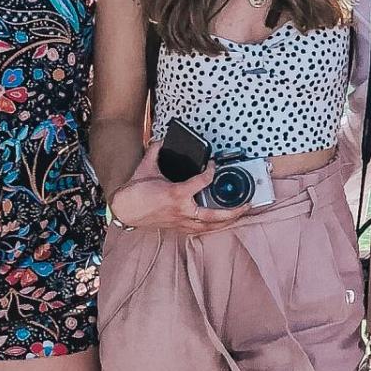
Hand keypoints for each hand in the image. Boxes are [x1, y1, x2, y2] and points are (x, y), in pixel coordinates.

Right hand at [109, 144, 233, 234]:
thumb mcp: (146, 166)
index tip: (214, 165)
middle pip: (214, 215)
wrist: (124, 209)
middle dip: (233, 211)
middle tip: (247, 204)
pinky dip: (212, 226)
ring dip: (226, 221)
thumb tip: (163, 140)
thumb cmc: (135, 190)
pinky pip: (199, 229)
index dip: (211, 171)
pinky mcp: (177, 227)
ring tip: (240, 215)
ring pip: (208, 226)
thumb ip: (156, 151)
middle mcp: (182, 211)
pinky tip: (221, 224)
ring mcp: (180, 222)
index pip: (203, 181)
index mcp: (176, 194)